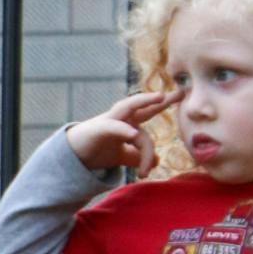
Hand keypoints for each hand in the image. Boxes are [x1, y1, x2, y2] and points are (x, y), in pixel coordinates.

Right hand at [66, 89, 180, 175]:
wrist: (72, 156)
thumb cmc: (97, 151)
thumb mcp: (122, 155)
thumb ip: (138, 156)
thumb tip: (157, 161)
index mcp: (128, 122)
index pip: (149, 114)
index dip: (162, 112)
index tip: (172, 120)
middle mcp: (120, 117)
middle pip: (142, 104)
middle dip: (160, 98)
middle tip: (180, 92)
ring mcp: (109, 121)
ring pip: (129, 107)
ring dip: (144, 100)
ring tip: (160, 97)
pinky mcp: (98, 129)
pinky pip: (113, 127)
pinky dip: (123, 130)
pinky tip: (133, 133)